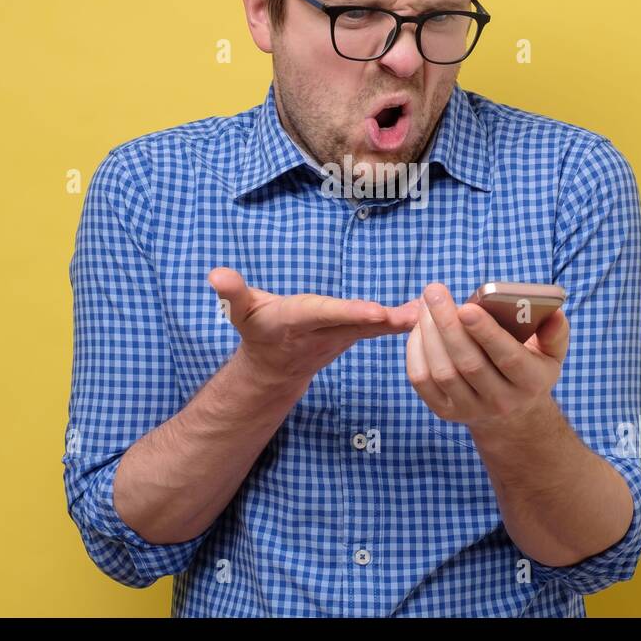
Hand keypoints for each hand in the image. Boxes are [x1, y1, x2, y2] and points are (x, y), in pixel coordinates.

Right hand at [209, 267, 418, 389]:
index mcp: (299, 321)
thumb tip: (215, 274)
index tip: (375, 312)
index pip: (327, 314)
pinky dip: (401, 320)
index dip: (350, 313)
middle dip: (383, 320)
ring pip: (373, 327)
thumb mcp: (240, 311)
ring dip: (399, 321)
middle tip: (411, 316)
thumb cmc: (257, 327)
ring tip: (425, 312)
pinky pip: (378, 327)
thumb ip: (232, 292)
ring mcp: (341, 336)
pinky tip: (424, 312)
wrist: (275, 365)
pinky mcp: (353, 334)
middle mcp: (324, 331)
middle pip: (357, 324)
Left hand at [405, 282, 569, 428]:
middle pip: (469, 363)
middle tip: (435, 292)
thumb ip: (555, 331)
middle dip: (447, 324)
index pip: (508, 357)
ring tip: (425, 305)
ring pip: (442, 372)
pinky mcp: (444, 412)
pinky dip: (415, 351)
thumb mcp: (551, 353)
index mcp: (530, 381)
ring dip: (428, 334)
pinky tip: (419, 327)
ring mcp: (470, 409)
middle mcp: (501, 401)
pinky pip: (422, 380)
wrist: (511, 415)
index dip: (486, 333)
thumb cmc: (529, 368)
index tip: (466, 307)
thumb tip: (553, 312)